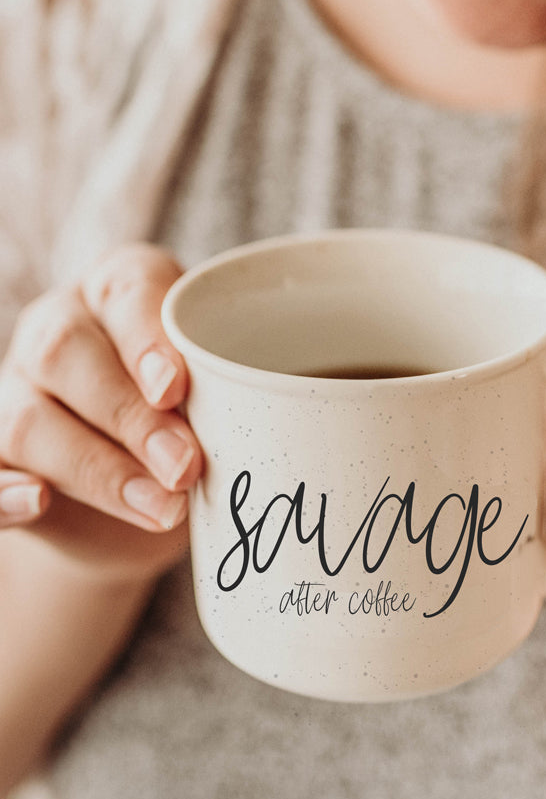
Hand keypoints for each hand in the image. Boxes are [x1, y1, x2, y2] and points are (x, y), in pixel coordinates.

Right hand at [0, 244, 201, 577]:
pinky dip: (4, 496)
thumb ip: (229, 395)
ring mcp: (16, 389)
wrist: (140, 499)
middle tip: (187, 467)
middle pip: (67, 353)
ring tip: (164, 508)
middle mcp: (62, 326)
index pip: (130, 293)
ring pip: (28, 419)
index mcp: (124, 290)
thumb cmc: (199, 421)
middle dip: (130, 416)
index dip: (148, 339)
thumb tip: (267, 428)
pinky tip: (37, 504)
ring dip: (97, 469)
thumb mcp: (222, 398)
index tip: (177, 388)